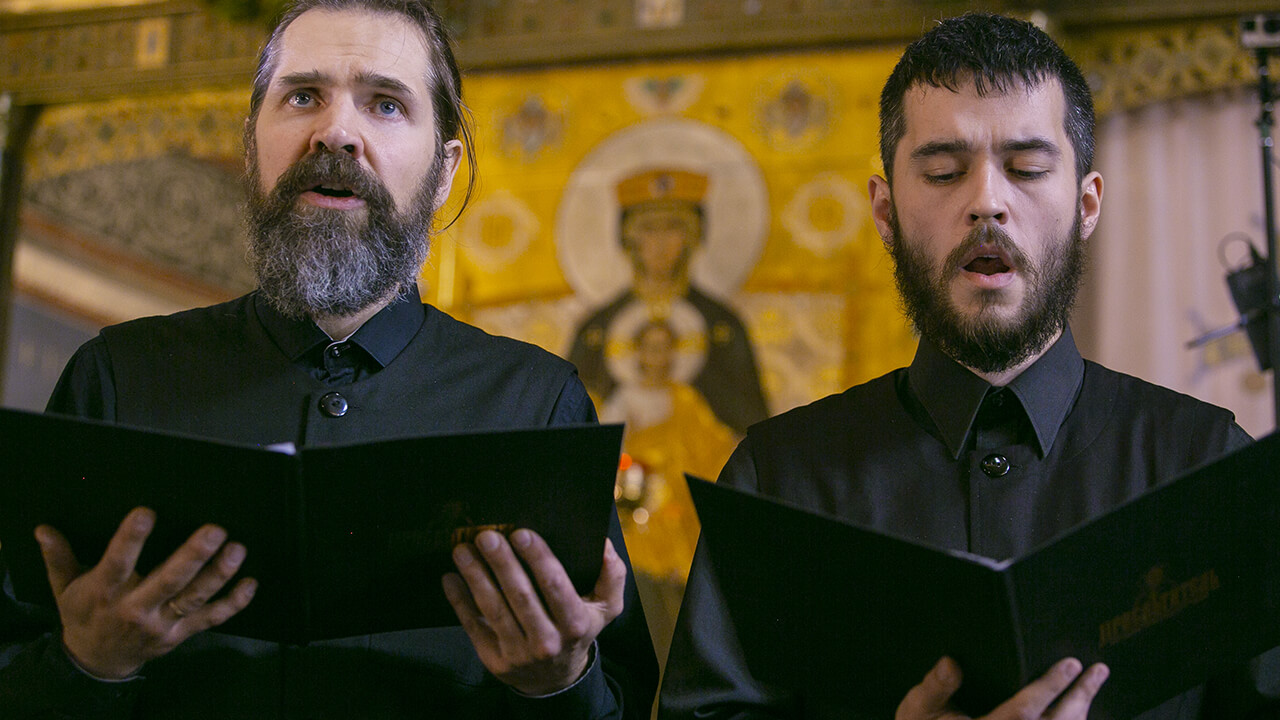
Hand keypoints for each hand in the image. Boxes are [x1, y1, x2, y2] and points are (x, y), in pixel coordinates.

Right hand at [36, 506, 257, 678]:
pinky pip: (211, 618)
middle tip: (214, 530)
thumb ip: (59, 557)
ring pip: (194, 599)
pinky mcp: (181, 633)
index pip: (118, 563)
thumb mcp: (64, 588)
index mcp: (106, 593)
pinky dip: (233, 604)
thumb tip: (43, 529)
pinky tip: (250, 584)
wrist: (97, 662)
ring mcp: (163, 623)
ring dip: (218, 575)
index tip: (145, 511)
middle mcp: (136, 609)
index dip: (131, 539)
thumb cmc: (84, 615)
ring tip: (237, 550)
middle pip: (168, 582)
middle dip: (192, 557)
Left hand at [442, 529, 625, 695]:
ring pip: (493, 609)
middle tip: (486, 535)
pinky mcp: (494, 660)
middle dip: (501, 562)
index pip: (555, 586)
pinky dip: (459, 601)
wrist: (555, 678)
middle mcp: (547, 641)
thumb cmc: (579, 629)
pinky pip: (473, 626)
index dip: (538, 558)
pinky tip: (450, 578)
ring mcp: (518, 653)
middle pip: (520, 595)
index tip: (521, 532)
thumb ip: (611, 575)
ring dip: (475, 576)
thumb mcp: (606, 607)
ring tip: (463, 550)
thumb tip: (603, 544)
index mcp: (575, 623)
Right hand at [896, 656, 1108, 719]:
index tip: (1070, 664)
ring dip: (1080, 711)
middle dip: (1079, 697)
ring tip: (1092, 685)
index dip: (1050, 686)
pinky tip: (1077, 710)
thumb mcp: (919, 708)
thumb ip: (935, 686)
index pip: (1024, 710)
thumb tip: (950, 663)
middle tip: (1095, 670)